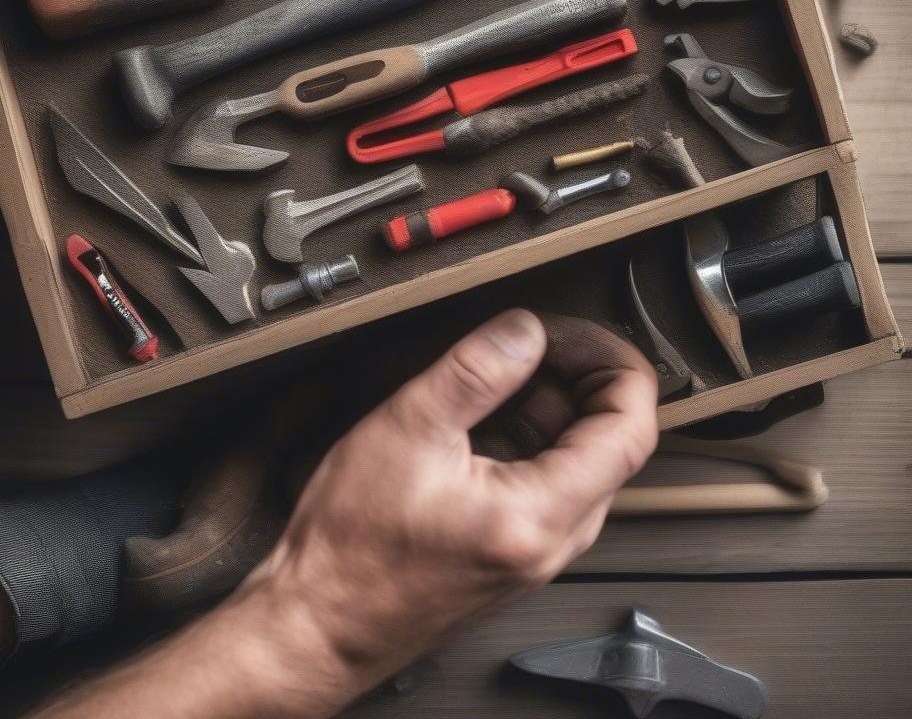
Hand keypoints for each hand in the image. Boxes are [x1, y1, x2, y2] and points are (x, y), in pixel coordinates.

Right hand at [230, 310, 659, 707]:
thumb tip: (526, 330)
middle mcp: (555, 538)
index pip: (632, 426)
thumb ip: (475, 372)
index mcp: (542, 514)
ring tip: (494, 370)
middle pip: (610, 436)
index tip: (566, 331)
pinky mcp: (514, 544)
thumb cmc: (352, 547)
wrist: (321, 623)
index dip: (609, 360)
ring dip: (550, 400)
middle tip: (526, 340)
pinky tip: (482, 412)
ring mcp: (537, 546)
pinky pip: (547, 476)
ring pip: (577, 454)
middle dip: (575, 373)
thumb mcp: (408, 432)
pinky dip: (528, 432)